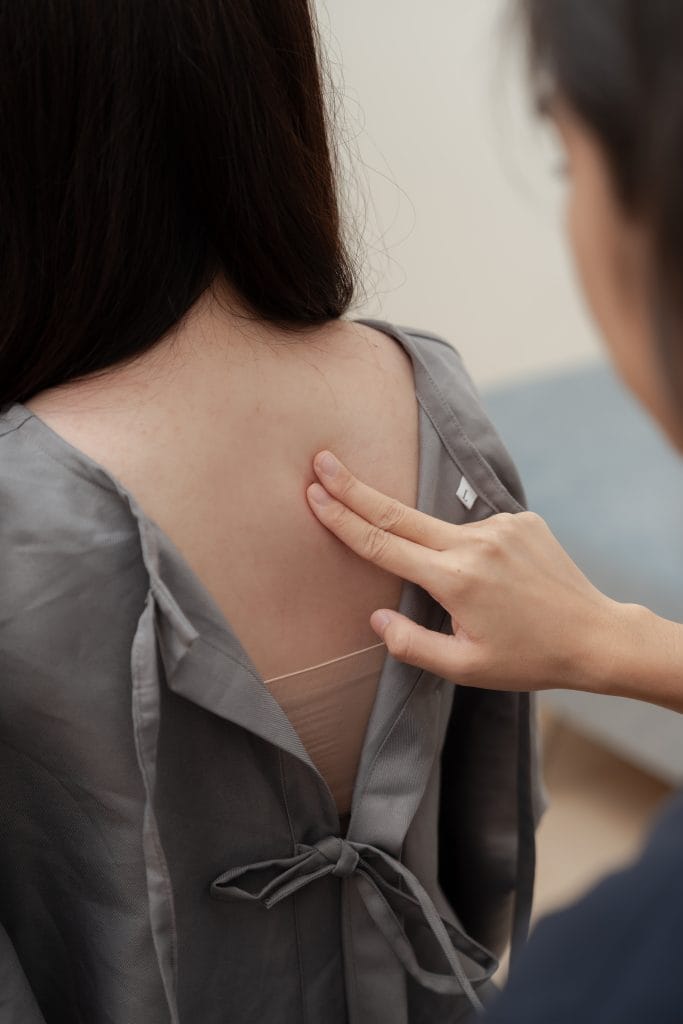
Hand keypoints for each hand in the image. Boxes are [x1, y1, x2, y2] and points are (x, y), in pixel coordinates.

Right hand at [306, 450, 626, 693]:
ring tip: (486, 602)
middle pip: (398, 513)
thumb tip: (375, 618)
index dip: (343, 519)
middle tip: (322, 460)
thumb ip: (411, 645)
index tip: (314, 494)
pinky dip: (472, 552)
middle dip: (355, 488)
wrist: (596, 635)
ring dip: (436, 550)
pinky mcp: (520, 519)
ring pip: (443, 530)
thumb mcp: (465, 667)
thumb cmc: (528, 658)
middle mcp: (474, 543)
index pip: (383, 544)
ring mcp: (500, 525)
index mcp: (455, 579)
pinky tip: (504, 586)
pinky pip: (478, 531)